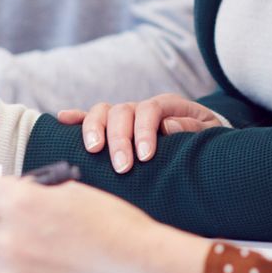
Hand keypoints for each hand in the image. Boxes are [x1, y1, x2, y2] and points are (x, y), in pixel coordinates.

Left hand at [0, 158, 210, 272]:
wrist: (138, 269)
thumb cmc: (114, 227)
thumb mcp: (66, 190)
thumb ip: (24, 192)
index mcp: (22, 204)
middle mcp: (10, 240)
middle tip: (16, 208)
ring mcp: (13, 272)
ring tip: (35, 235)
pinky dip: (9, 261)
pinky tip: (42, 255)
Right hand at [55, 95, 226, 173]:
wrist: (201, 138)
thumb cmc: (204, 138)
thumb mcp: (209, 132)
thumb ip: (192, 128)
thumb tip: (167, 128)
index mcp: (167, 105)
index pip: (150, 110)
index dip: (145, 131)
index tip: (145, 156)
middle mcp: (141, 107)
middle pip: (122, 112)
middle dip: (120, 139)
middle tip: (122, 166)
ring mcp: (125, 116)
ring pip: (103, 112)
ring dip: (95, 129)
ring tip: (93, 150)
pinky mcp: (112, 126)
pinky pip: (90, 117)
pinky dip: (76, 118)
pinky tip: (62, 120)